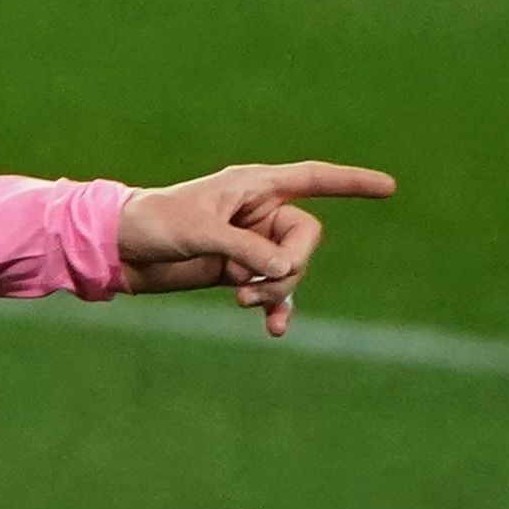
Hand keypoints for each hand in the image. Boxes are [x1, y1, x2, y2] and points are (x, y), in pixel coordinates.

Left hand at [113, 162, 396, 336]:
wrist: (119, 250)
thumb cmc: (153, 223)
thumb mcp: (201, 232)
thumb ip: (246, 249)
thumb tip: (286, 271)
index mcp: (254, 185)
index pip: (313, 178)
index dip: (351, 182)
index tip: (389, 188)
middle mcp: (258, 212)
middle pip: (305, 238)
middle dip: (290, 266)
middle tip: (256, 286)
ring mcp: (250, 243)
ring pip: (289, 269)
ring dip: (275, 290)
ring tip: (244, 303)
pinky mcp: (237, 271)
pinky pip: (271, 290)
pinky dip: (275, 308)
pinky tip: (276, 330)